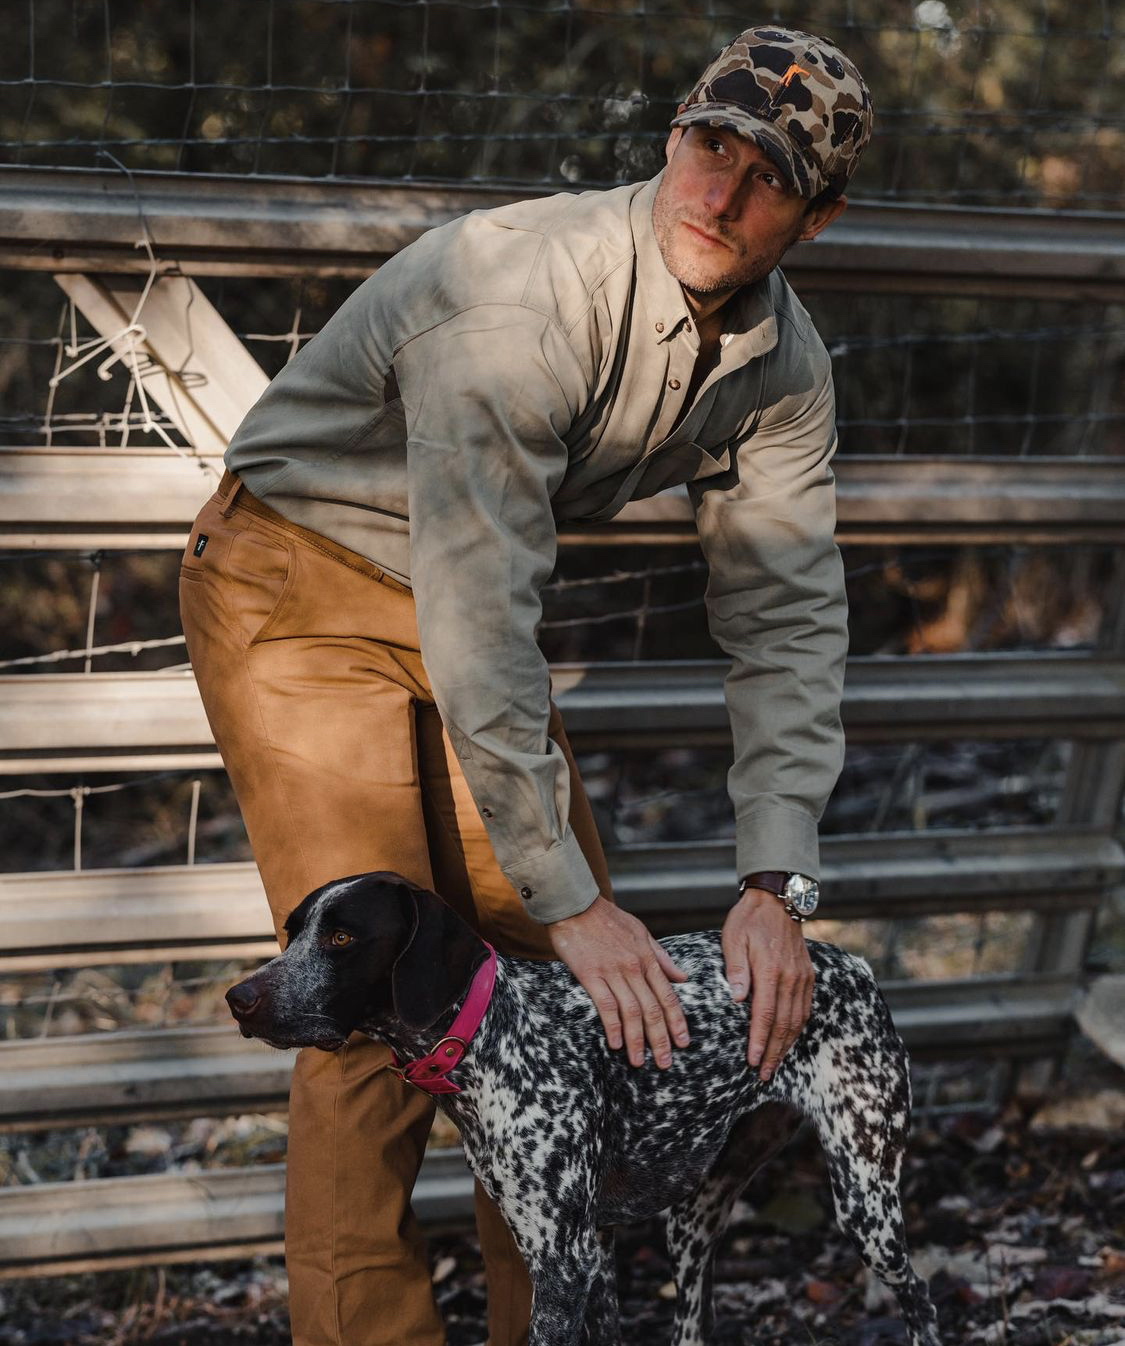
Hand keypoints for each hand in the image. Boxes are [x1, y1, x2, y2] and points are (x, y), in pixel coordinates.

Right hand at [547, 895, 689, 1068]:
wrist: (576, 904)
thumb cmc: (607, 918)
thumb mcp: (641, 932)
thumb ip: (661, 957)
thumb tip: (682, 977)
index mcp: (648, 958)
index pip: (667, 996)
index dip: (677, 1021)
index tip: (683, 1042)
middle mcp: (634, 967)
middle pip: (652, 1009)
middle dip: (661, 1039)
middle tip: (665, 1063)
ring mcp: (613, 972)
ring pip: (631, 1011)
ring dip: (637, 1040)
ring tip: (639, 1062)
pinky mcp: (591, 974)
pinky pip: (605, 1004)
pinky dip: (613, 1026)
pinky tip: (616, 1043)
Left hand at [722, 886, 813, 1080]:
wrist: (778, 901)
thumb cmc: (749, 920)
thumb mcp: (733, 938)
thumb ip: (736, 968)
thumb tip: (737, 998)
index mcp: (770, 970)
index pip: (765, 1014)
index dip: (759, 1040)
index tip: (753, 1060)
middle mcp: (790, 977)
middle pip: (783, 1023)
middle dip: (774, 1052)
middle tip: (763, 1074)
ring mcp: (802, 977)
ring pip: (797, 1020)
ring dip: (786, 1045)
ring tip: (775, 1065)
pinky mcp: (808, 976)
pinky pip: (805, 1009)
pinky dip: (797, 1029)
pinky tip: (789, 1041)